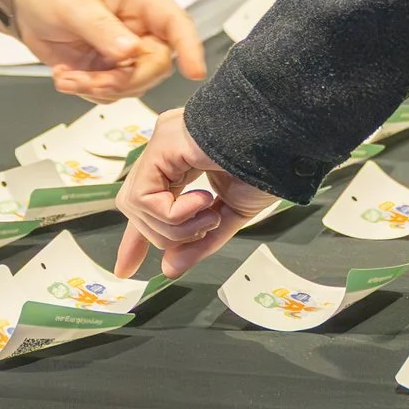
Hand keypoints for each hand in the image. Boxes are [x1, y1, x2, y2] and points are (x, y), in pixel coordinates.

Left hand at [10, 0, 208, 99]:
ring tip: (66, 77)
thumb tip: (130, 51)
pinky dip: (86, 92)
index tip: (193, 71)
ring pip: (132, 86)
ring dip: (99, 88)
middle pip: (156, 66)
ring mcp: (123, 55)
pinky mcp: (106, 72)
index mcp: (139, 4)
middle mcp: (138, 31)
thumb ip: (102, 28)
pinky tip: (64, 76)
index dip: (190, 47)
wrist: (25, 4)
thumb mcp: (75, 3)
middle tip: (91, 81)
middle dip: (124, 81)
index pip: (176, 23)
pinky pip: (109, 94)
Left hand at [113, 107, 279, 278]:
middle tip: (206, 226)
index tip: (126, 268)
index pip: (145, 202)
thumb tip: (170, 269)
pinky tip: (204, 200)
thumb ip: (199, 241)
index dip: (135, 238)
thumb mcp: (230, 213)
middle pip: (137, 208)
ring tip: (211, 212)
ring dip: (176, 226)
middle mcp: (165, 150)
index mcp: (179, 161)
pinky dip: (174, 214)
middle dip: (166, 234)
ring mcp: (161, 143)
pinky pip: (145, 197)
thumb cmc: (267, 165)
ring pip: (137, 206)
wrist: (282, 139)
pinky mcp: (162, 144)